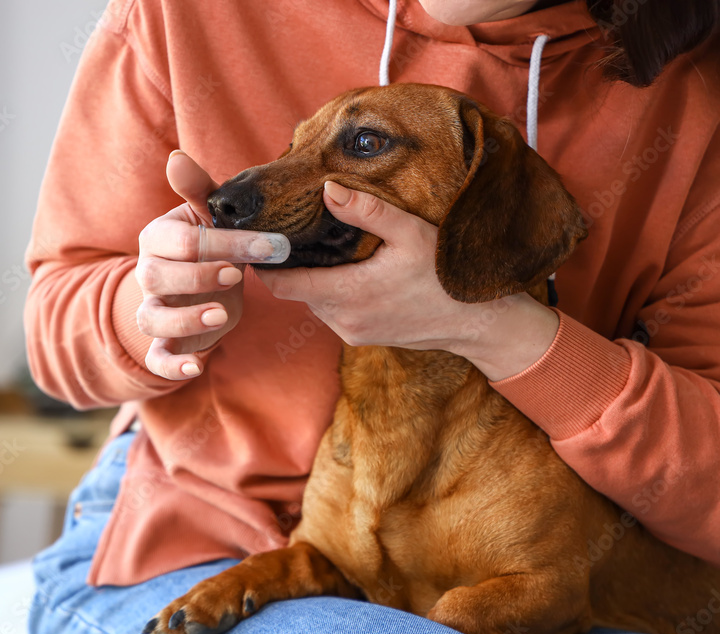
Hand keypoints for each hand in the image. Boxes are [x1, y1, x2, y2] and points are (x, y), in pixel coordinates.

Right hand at [134, 151, 244, 380]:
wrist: (203, 287)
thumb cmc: (207, 245)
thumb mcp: (207, 217)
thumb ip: (198, 189)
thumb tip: (176, 157)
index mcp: (159, 238)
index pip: (181, 239)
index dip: (222, 243)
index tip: (267, 247)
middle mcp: (148, 273)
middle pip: (158, 276)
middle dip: (199, 275)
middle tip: (238, 275)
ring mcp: (154, 309)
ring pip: (152, 318)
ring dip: (185, 318)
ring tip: (222, 314)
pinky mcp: (164, 342)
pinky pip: (157, 357)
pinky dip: (173, 366)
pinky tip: (197, 367)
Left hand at [255, 181, 559, 380]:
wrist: (477, 323)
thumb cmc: (445, 275)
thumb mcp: (410, 233)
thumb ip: (366, 211)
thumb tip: (326, 188)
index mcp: (346, 294)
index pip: (282, 285)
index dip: (267, 263)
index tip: (262, 240)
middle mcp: (342, 320)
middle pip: (296, 291)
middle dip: (292, 266)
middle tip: (291, 234)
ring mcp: (352, 333)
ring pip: (314, 303)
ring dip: (314, 280)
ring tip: (319, 249)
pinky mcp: (362, 338)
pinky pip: (332, 313)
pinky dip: (331, 294)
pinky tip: (346, 271)